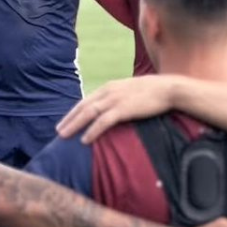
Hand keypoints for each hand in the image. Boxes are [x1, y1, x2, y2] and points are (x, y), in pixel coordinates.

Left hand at [57, 76, 183, 143]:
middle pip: (83, 106)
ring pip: (88, 113)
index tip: (66, 121)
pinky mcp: (123, 109)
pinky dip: (92, 130)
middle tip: (58, 131)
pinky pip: (103, 122)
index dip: (75, 111)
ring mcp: (115, 100)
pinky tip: (84, 140)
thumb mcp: (131, 91)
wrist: (169, 89)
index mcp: (110, 87)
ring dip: (74, 125)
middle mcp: (109, 91)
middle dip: (69, 119)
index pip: (87, 100)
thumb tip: (113, 108)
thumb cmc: (153, 91)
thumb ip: (119, 97)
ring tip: (64, 136)